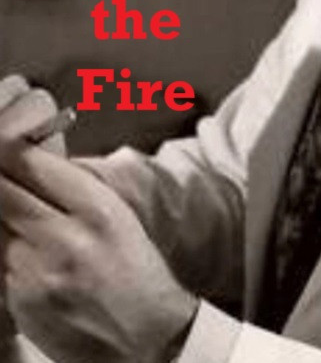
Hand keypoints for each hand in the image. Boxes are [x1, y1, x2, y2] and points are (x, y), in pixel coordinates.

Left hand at [0, 86, 198, 362]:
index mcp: (97, 209)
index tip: (6, 146)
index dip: (11, 151)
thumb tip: (34, 161)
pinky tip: (27, 252)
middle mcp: (64, 238)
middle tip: (2, 174)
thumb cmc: (136, 269)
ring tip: (25, 218)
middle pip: (3, 192)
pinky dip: (6, 251)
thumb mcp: (118, 215)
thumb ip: (77, 188)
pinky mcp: (19, 302)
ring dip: (4, 217)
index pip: (35, 166)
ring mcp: (36, 274)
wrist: (146, 336)